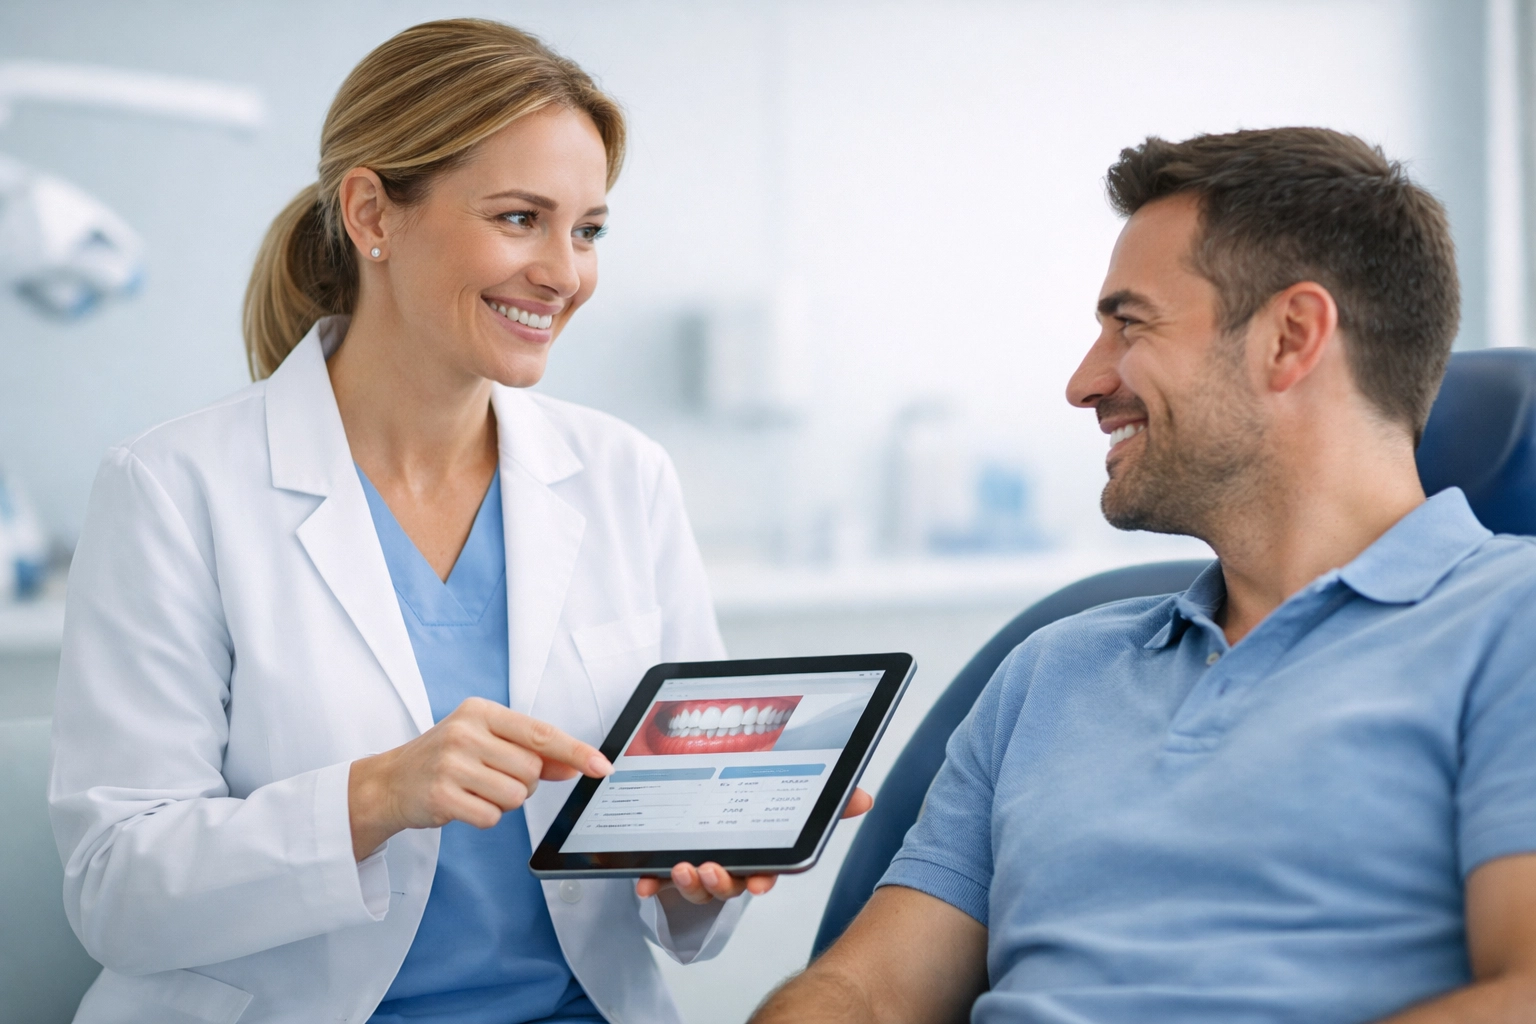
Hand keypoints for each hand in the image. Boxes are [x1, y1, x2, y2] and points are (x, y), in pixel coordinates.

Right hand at [348, 697, 610, 859]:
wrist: (390, 781)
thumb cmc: (446, 758)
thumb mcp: (487, 742)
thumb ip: (532, 752)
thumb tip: (575, 765)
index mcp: (481, 711)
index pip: (540, 733)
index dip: (575, 751)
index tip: (602, 766)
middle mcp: (465, 732)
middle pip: (531, 770)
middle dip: (523, 783)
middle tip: (492, 777)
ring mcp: (450, 764)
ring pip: (515, 796)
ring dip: (504, 802)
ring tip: (477, 790)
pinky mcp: (441, 796)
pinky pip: (491, 817)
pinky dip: (485, 816)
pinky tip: (464, 804)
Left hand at [634, 787, 874, 901]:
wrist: (707, 803)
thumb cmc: (753, 809)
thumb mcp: (793, 796)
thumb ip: (828, 800)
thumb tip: (865, 797)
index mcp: (759, 853)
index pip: (766, 870)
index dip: (764, 878)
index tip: (761, 884)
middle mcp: (730, 866)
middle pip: (727, 884)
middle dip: (720, 883)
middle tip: (710, 869)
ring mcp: (699, 869)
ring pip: (695, 888)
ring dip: (688, 884)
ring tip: (682, 866)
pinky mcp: (668, 867)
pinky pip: (659, 880)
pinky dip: (652, 883)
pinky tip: (644, 883)